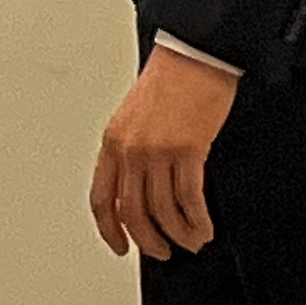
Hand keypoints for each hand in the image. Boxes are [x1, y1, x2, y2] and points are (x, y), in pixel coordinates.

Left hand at [92, 43, 240, 259]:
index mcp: (113, 141)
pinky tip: (204, 227)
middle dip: (149, 241)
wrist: (194, 52)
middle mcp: (130, 149)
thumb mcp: (135, 114)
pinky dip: (197, 221)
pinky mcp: (187, 150)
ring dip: (179, 234)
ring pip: (163, 212)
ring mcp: (158, 151)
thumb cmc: (171, 77)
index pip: (102, 199)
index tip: (120, 246)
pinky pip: (190, 200)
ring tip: (191, 241)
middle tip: (162, 252)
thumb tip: (140, 189)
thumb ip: (131, 150)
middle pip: (133, 213)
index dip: (109, 230)